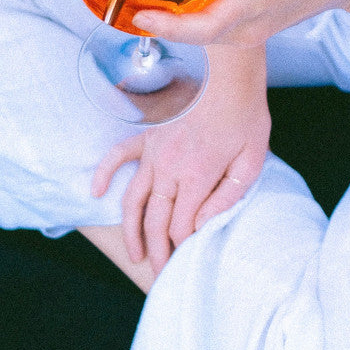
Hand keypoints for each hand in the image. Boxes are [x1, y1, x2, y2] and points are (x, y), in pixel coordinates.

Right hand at [90, 46, 270, 274]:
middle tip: (160, 275)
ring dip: (132, 231)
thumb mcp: (251, 161)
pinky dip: (105, 174)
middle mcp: (169, 169)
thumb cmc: (245, 116)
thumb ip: (228, 196)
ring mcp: (154, 153)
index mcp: (197, 177)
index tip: (188, 262)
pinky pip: (118, 156)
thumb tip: (203, 225)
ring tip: (136, 254)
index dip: (184, 249)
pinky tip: (97, 191)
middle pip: (157, 222)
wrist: (228, 74)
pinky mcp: (147, 136)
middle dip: (158, 253)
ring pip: (134, 201)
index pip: (182, 227)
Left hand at [132, 0, 349, 47]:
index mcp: (254, 0)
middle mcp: (250, 26)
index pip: (204, 27)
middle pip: (195, 35)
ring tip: (139, 3)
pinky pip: (214, 31)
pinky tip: (170, 3)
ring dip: (173, 23)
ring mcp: (251, 34)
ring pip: (203, 36)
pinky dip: (190, 20)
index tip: (140, 17)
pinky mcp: (252, 32)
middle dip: (159, 24)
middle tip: (124, 4)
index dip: (169, 27)